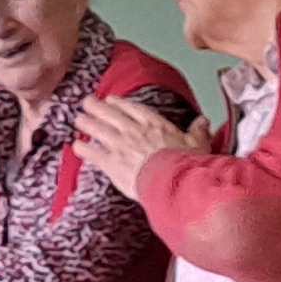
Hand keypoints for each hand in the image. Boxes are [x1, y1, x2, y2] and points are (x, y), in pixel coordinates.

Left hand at [70, 90, 204, 203]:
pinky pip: (94, 154)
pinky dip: (84, 149)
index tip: (110, 99)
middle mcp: (134, 131)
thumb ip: (198, 131)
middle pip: (111, 115)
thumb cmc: (187, 163)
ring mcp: (121, 146)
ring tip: (77, 119)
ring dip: (87, 123)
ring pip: (99, 130)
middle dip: (97, 108)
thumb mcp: (198, 144)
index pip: (132, 109)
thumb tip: (204, 120)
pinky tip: (76, 146)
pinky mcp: (113, 163)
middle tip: (86, 102)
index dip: (119, 103)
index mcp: (154, 124)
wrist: (173, 181)